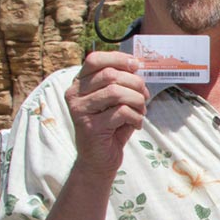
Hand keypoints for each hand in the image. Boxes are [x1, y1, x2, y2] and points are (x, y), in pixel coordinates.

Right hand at [65, 50, 150, 175]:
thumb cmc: (110, 128)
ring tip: (141, 111)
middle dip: (135, 83)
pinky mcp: (90, 127)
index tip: (136, 65)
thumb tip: (136, 65)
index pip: (94, 59)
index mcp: (79, 84)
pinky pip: (122, 112)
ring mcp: (80, 111)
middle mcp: (74, 95)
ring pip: (117, 92)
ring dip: (137, 101)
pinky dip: (136, 117)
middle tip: (144, 96)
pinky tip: (136, 124)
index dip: (118, 59)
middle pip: (110, 75)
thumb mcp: (114, 102)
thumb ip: (120, 83)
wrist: (98, 161)